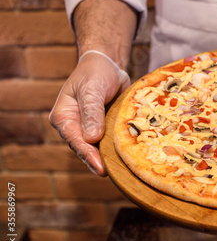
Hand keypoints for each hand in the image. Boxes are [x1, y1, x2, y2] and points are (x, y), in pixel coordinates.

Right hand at [50, 53, 129, 175]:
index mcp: (64, 118)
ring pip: (98, 148)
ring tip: (121, 173)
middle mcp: (74, 127)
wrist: (108, 64)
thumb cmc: (95, 73)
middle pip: (86, 149)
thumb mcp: (92, 89)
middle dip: (98, 162)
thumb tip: (91, 138)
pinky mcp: (104, 128)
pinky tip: (127, 160)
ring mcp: (89, 129)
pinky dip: (116, 150)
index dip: (89, 155)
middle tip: (112, 176)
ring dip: (108, 158)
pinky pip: (109, 142)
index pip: (76, 141)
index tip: (101, 168)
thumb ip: (92, 112)